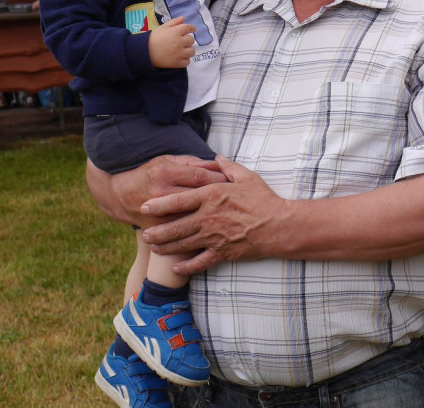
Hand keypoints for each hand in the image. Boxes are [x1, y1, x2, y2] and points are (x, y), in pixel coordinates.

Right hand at [86, 154, 224, 227]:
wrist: (121, 196)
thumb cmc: (149, 174)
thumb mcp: (167, 161)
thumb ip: (192, 162)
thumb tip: (217, 163)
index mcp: (167, 172)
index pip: (200, 177)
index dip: (220, 181)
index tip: (234, 185)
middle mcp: (163, 192)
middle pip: (199, 198)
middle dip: (220, 202)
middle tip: (235, 205)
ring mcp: (159, 212)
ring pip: (191, 218)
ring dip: (211, 220)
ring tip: (226, 220)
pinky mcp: (156, 228)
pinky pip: (179, 233)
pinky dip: (196, 235)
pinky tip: (211, 236)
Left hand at [140, 156, 288, 274]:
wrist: (279, 226)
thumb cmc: (263, 199)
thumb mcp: (246, 177)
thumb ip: (227, 167)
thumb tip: (215, 157)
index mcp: (211, 197)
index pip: (178, 200)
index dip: (159, 204)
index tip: (145, 206)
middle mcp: (208, 218)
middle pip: (175, 226)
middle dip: (157, 231)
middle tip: (144, 233)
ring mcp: (214, 237)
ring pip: (183, 244)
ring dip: (167, 247)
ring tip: (154, 247)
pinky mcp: (223, 252)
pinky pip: (200, 262)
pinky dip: (186, 266)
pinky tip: (176, 267)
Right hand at [148, 16, 195, 67]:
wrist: (145, 53)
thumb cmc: (153, 39)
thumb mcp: (162, 28)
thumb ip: (173, 22)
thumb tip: (183, 18)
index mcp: (175, 32)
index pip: (189, 28)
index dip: (192, 28)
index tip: (191, 30)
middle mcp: (179, 42)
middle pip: (191, 40)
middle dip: (187, 40)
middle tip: (181, 42)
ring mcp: (179, 53)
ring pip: (192, 51)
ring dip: (188, 51)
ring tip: (181, 50)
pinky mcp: (177, 63)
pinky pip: (187, 62)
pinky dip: (184, 60)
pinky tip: (179, 58)